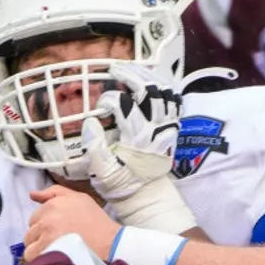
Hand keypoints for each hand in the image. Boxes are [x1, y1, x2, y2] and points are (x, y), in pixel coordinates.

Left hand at [23, 185, 121, 259]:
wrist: (110, 243)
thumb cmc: (98, 222)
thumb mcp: (80, 199)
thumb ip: (54, 193)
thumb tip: (32, 194)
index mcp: (53, 204)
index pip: (34, 219)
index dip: (44, 227)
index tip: (57, 233)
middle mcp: (47, 219)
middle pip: (30, 234)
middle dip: (40, 240)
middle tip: (58, 244)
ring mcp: (46, 237)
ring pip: (29, 248)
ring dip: (39, 252)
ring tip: (56, 254)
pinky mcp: (48, 252)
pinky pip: (33, 260)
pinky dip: (41, 262)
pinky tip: (55, 261)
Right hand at [83, 64, 196, 233]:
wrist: (147, 196)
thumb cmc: (121, 184)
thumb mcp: (102, 173)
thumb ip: (95, 148)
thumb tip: (90, 122)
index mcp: (137, 140)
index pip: (126, 107)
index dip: (111, 99)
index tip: (101, 103)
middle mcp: (156, 131)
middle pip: (150, 93)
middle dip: (131, 76)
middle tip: (115, 69)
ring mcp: (167, 127)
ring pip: (165, 93)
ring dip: (148, 77)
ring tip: (131, 68)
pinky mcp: (172, 127)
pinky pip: (174, 100)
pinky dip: (163, 86)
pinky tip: (150, 78)